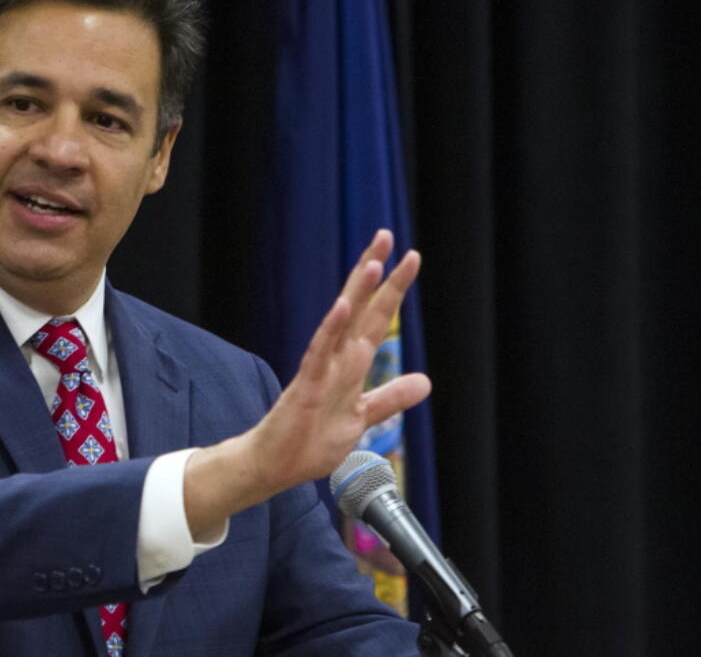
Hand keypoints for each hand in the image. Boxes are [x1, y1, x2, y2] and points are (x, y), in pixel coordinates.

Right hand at [246, 229, 430, 490]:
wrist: (275, 465)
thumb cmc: (312, 440)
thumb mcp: (362, 416)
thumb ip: (391, 397)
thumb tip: (425, 381)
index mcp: (351, 364)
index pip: (376, 317)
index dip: (393, 289)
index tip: (409, 257)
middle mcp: (337, 359)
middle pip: (359, 307)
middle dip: (374, 272)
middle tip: (386, 235)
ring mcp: (321, 370)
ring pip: (341, 323)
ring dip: (355, 293)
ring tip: (371, 263)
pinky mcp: (306, 387)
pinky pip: (318, 353)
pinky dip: (329, 329)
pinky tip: (339, 307)